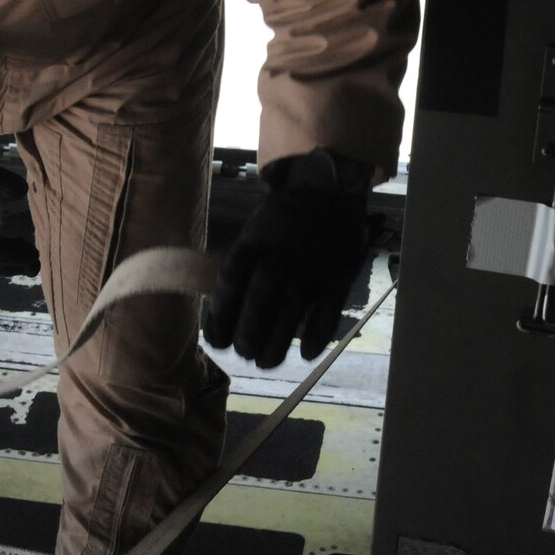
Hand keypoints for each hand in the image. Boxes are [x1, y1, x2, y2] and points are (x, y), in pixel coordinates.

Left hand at [203, 151, 370, 367]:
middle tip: (244, 353)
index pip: (230, 284)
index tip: (216, 338)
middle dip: (247, 334)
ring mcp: (310, 265)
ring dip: (276, 343)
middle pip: (258, 301)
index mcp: (253, 243)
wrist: (328, 192)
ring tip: (266, 363)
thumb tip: (218, 313)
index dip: (220, 314)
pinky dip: (318, 334)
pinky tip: (307, 354)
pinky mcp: (338, 274)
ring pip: (291, 310)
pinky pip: (328, 309)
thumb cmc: (281, 223)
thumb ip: (240, 268)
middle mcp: (279, 255)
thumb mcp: (253, 233)